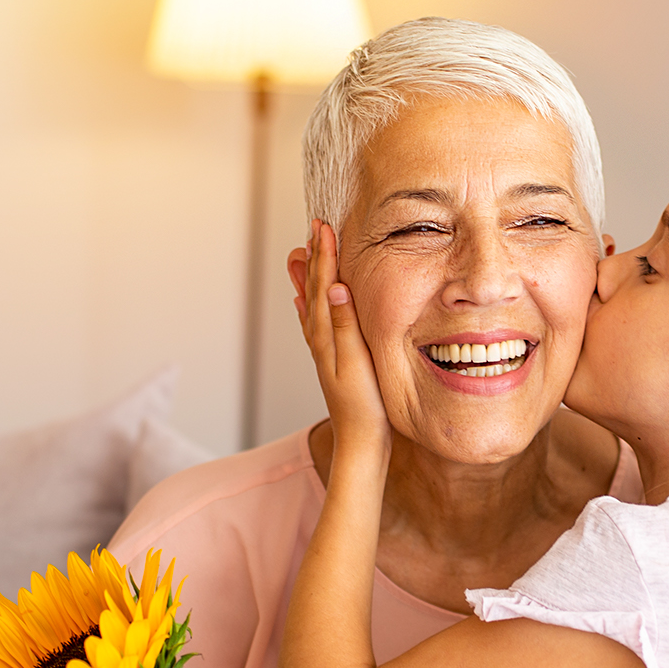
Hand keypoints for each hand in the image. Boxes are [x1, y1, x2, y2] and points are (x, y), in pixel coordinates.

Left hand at [297, 219, 390, 461]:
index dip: (325, 254)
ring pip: (313, 302)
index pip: (325, 284)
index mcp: (327, 334)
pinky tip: (304, 301)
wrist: (361, 441)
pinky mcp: (331, 360)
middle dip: (316, 256)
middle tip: (314, 227)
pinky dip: (310, 306)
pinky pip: (315, 324)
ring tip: (305, 252)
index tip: (324, 225)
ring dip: (311, 276)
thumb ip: (346, 324)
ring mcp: (323, 350)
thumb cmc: (364, 406)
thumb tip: (336, 287)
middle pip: (315, 288)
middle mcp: (320, 338)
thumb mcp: (358, 361)